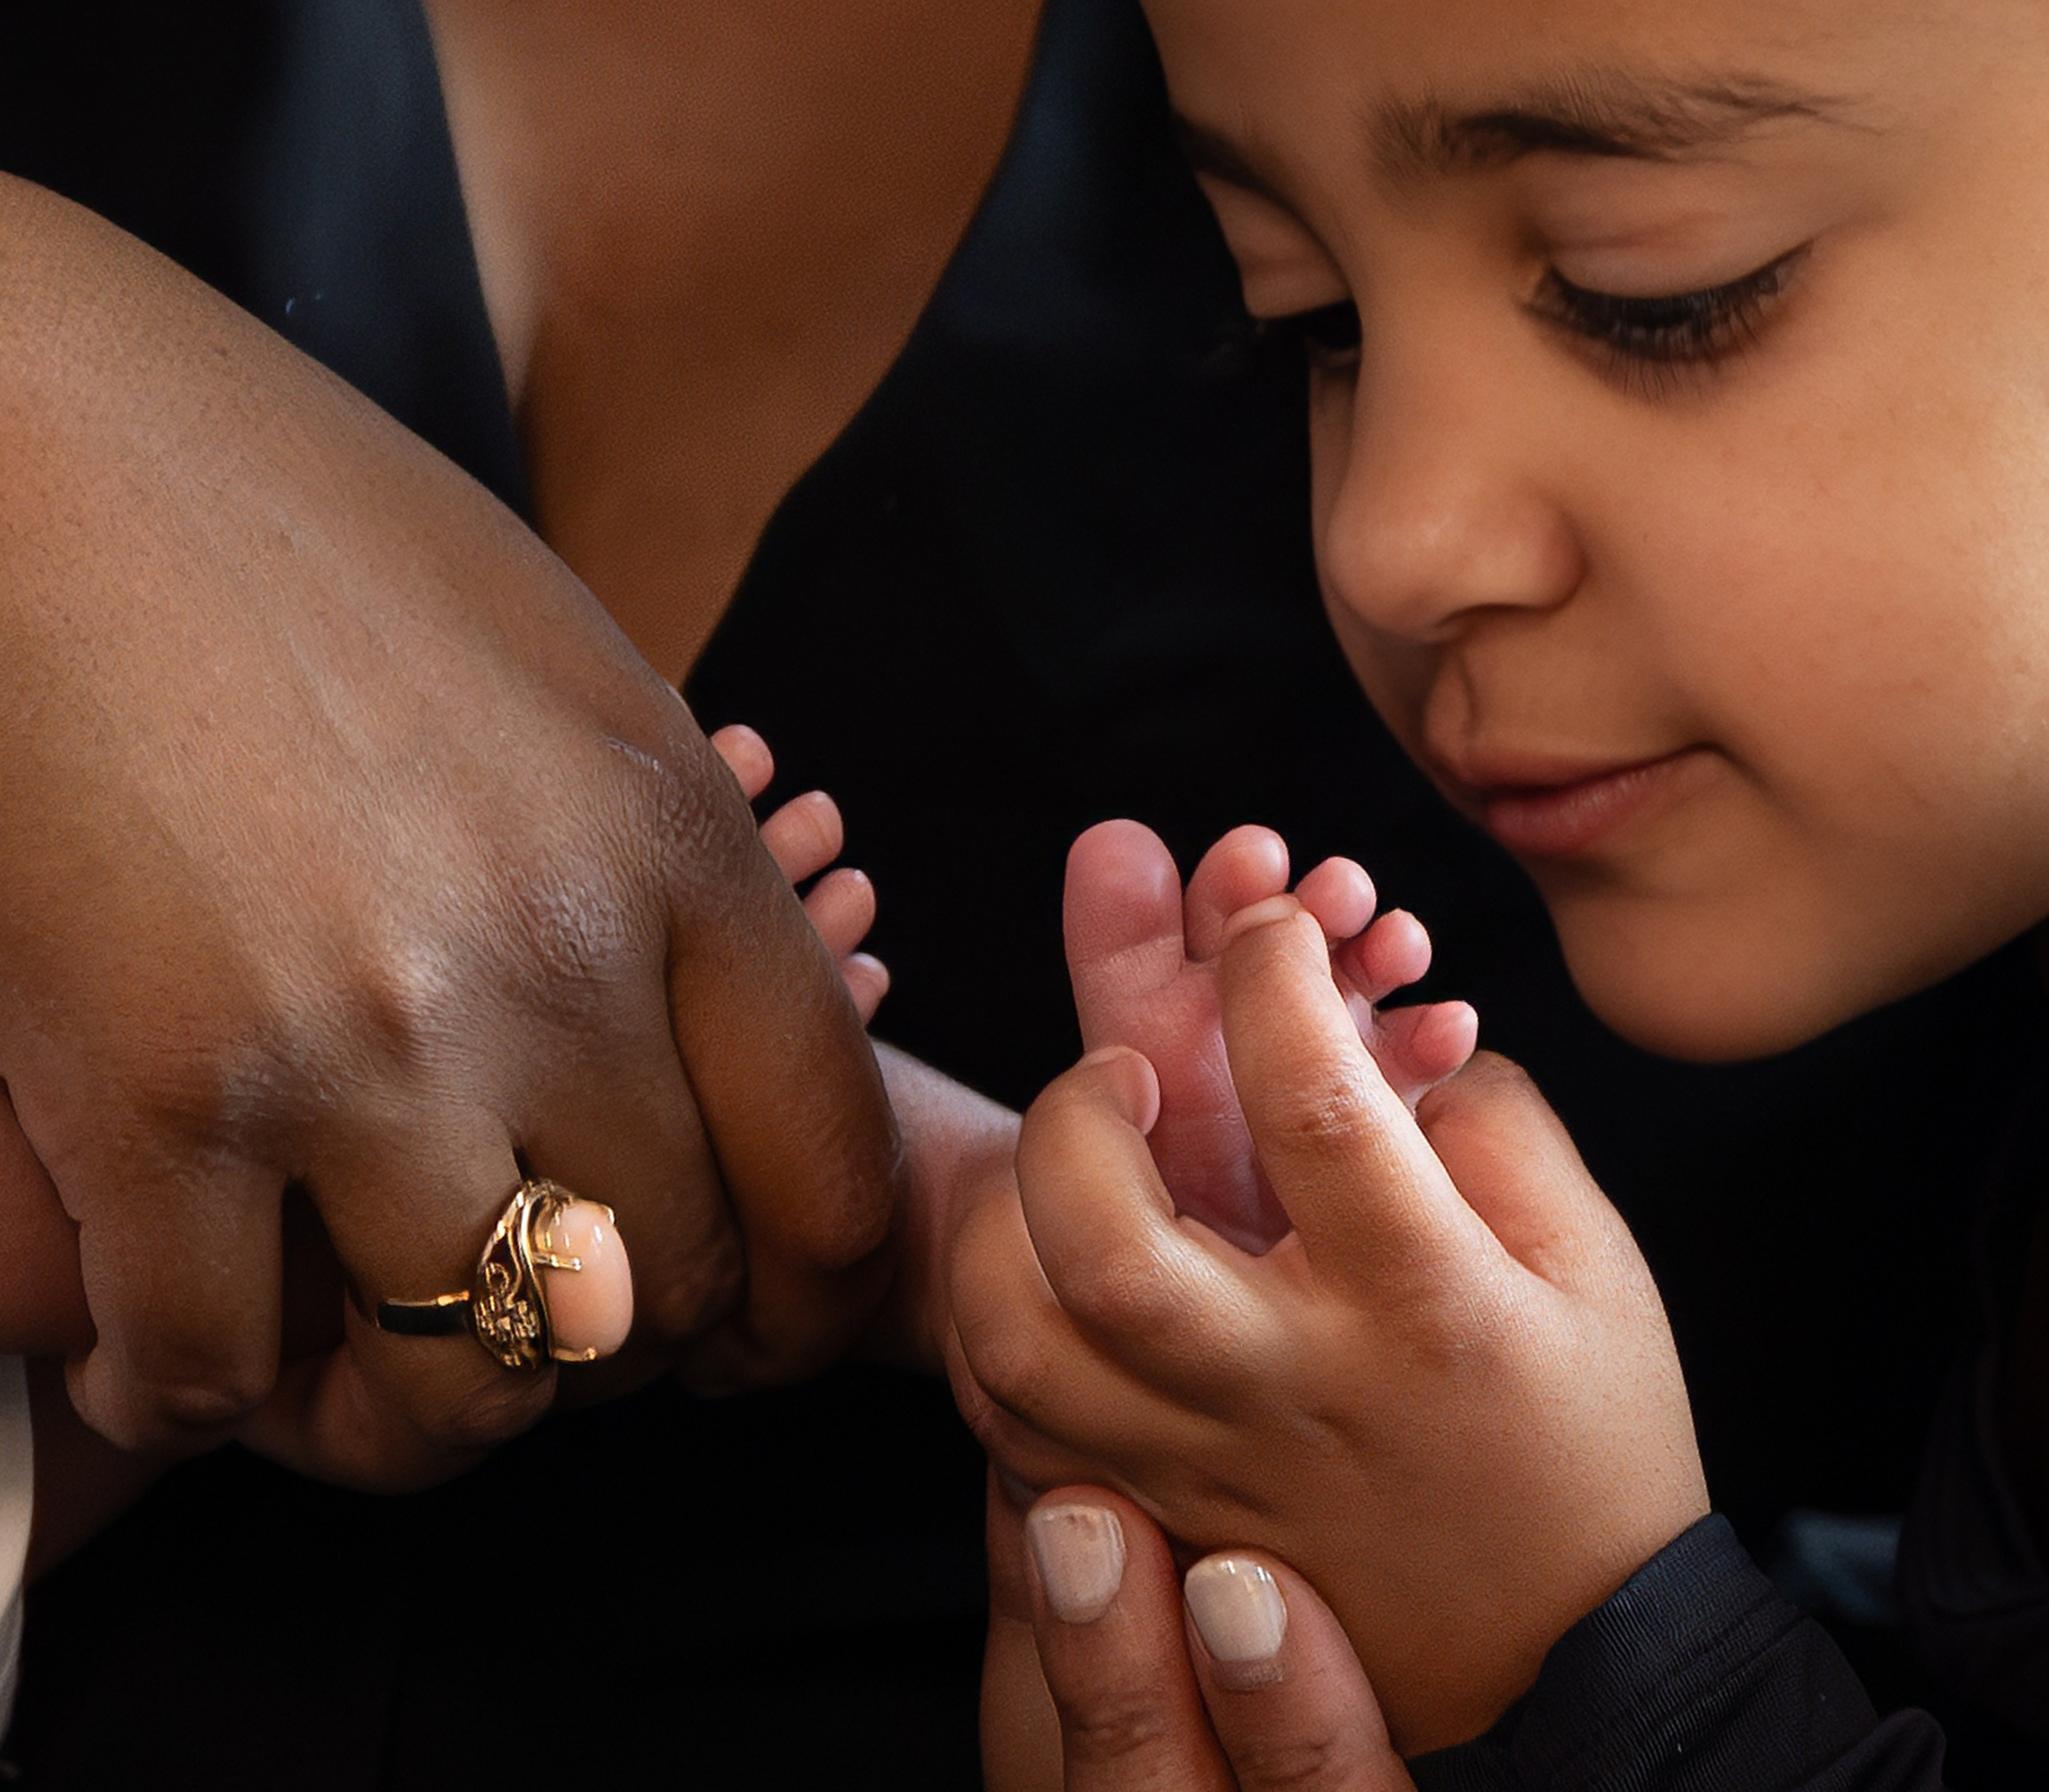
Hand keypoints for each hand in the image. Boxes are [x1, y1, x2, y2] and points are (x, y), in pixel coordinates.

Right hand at [0, 154, 897, 1472]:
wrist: (0, 446)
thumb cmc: (265, 514)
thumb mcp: (536, 643)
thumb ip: (641, 847)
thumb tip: (696, 1026)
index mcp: (672, 834)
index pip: (832, 1168)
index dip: (799, 1299)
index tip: (734, 1329)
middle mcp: (555, 956)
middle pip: (664, 1303)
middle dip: (591, 1356)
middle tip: (497, 1325)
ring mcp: (362, 1043)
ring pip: (469, 1388)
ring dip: (399, 1412)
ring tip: (327, 1361)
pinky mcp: (154, 1106)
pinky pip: (217, 1376)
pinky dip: (183, 1385)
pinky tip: (152, 1328)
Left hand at [952, 893, 1706, 1753]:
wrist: (1574, 1672)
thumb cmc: (1590, 1443)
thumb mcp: (1594, 1263)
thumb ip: (1494, 1125)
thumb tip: (1375, 1033)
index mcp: (1422, 1303)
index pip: (1314, 1102)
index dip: (1272, 972)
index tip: (1268, 919)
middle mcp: (1296, 1392)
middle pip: (1116, 1252)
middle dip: (1083, 1114)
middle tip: (1118, 1065)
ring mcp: (1212, 1470)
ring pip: (1025, 1353)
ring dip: (1010, 1221)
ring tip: (1065, 1158)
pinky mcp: (1164, 1523)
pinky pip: (1019, 1435)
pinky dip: (998, 1329)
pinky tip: (1042, 1258)